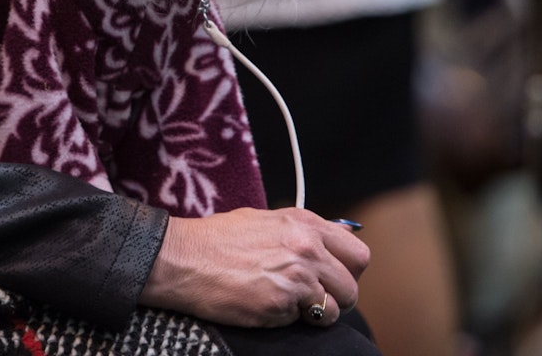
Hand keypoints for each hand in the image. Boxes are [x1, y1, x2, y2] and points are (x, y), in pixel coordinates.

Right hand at [138, 207, 368, 327]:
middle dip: (336, 297)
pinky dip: (291, 319)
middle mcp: (308, 247)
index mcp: (305, 223)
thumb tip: (334, 240)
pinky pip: (306, 321)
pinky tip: (268, 306)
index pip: (358, 254)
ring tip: (289, 305)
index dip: (348, 271)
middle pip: (352, 285)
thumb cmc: (216, 239)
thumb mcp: (264, 220)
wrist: (183, 258)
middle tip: (312, 298)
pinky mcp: (282, 303)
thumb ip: (302, 232)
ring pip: (335, 308)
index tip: (332, 278)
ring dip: (317, 312)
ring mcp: (297, 276)